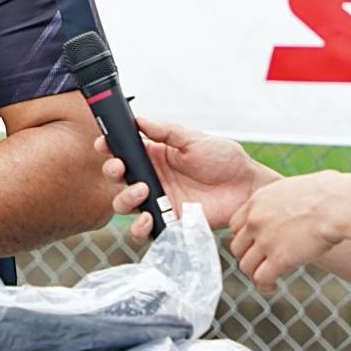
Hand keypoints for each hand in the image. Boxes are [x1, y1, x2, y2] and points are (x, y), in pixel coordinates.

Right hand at [97, 117, 275, 244]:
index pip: (123, 152)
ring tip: (142, 191)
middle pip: (117, 180)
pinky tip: (148, 218)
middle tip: (121, 168)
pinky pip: (144, 231)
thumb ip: (165, 131)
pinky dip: (139, 228)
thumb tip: (138, 119)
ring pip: (124, 205)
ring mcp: (158, 202)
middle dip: (112, 172)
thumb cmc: (225, 160)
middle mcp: (152, 179)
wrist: (247, 187)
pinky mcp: (168, 223)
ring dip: (125, 198)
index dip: (109, 148)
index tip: (103, 144)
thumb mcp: (194, 139)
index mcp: (155, 156)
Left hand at [229, 171, 350, 290]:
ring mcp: (265, 240)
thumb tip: (298, 198)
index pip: (235, 225)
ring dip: (255, 273)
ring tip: (268, 277)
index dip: (246, 237)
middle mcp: (255, 221)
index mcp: (257, 201)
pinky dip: (265, 285)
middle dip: (248, 256)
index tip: (257, 243)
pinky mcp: (279, 258)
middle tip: (262, 262)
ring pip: (246, 265)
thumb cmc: (329, 193)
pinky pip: (261, 278)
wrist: (338, 204)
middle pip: (237, 246)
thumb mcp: (294, 188)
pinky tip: (272, 286)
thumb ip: (283, 198)